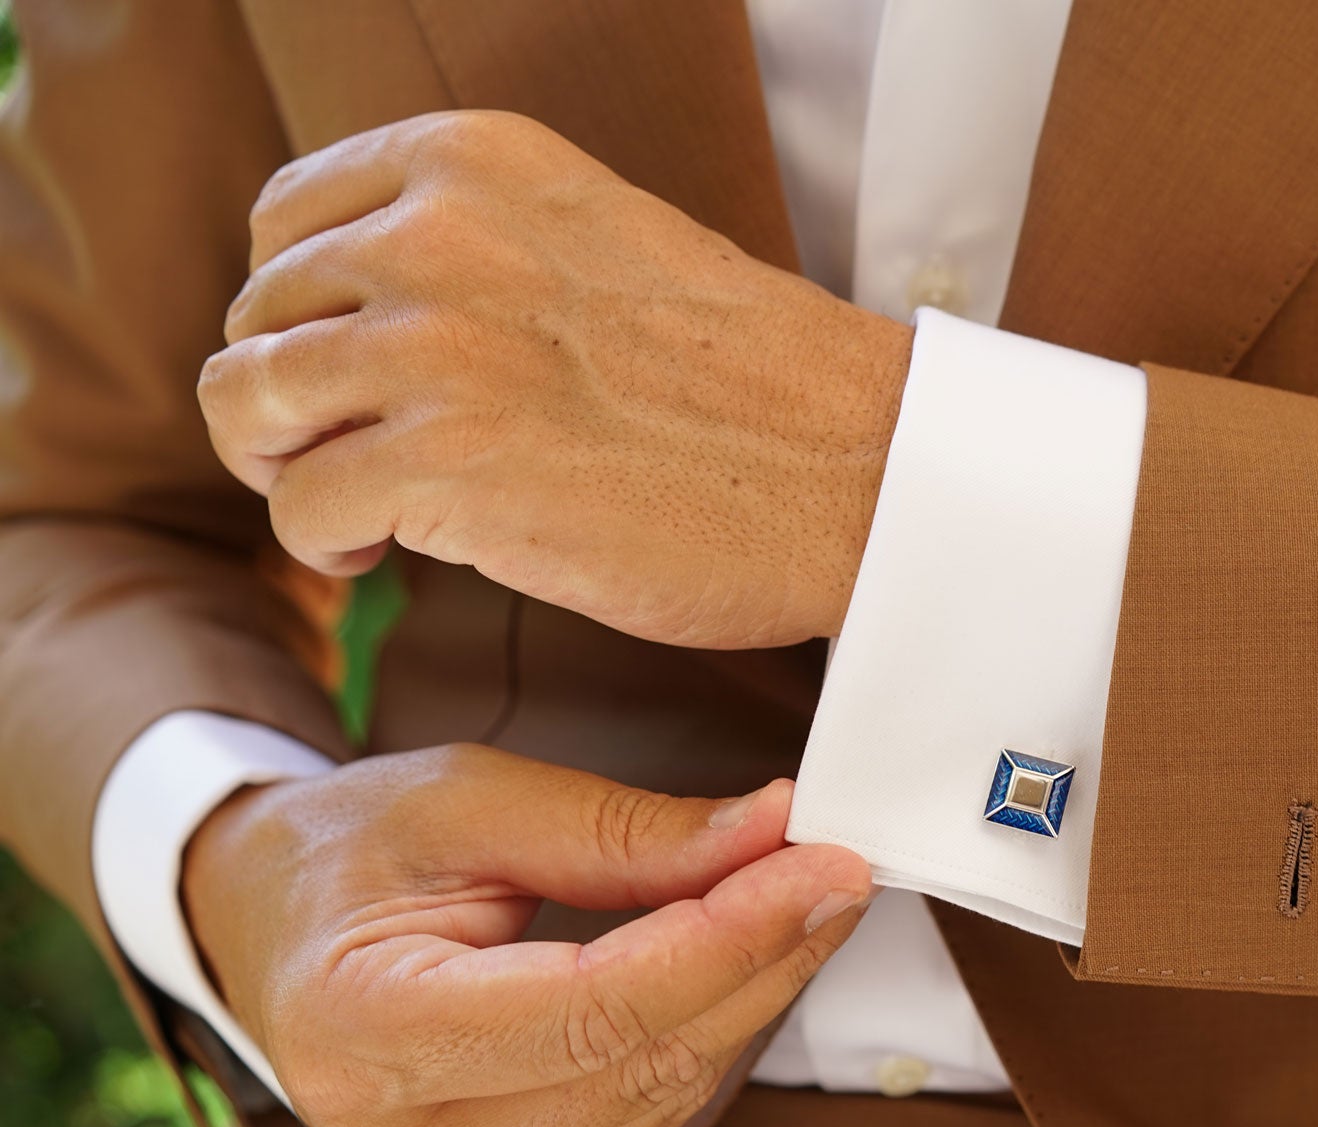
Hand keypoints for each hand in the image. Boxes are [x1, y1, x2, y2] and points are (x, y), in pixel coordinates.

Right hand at [182, 744, 872, 1126]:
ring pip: (657, 1097)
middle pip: (640, 1058)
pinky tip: (738, 966)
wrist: (267, 923)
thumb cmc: (350, 852)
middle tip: (833, 870)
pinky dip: (701, 1038)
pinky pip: (639, 1119)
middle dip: (761, 958)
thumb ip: (623, 830)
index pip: (595, 1005)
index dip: (730, 937)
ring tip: (796, 903)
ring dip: (747, 998)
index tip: (822, 867)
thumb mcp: (470, 799)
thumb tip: (771, 833)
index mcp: (362, 1028)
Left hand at [199, 110, 913, 648]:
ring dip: (285, 469)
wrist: (857, 465)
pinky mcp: (442, 464)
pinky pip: (298, 510)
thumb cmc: (749, 380)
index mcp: (475, 162)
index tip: (350, 375)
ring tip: (353, 509)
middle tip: (358, 458)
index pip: (286, 222)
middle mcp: (437, 233)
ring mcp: (435, 346)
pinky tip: (383, 559)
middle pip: (258, 318)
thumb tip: (357, 321)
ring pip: (246, 404)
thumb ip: (474, 251)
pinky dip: (324, 547)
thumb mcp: (592, 245)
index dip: (299, 312)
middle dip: (292, 402)